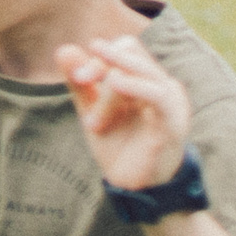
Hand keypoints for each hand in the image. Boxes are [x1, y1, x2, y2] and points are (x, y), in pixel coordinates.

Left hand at [55, 35, 189, 189]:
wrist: (135, 187)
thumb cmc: (118, 144)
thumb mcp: (92, 110)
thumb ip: (80, 83)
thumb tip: (63, 49)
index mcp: (145, 79)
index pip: (125, 48)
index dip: (99, 56)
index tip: (77, 77)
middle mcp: (161, 84)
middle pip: (132, 52)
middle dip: (101, 64)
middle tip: (80, 80)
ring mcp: (170, 101)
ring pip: (141, 72)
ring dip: (110, 89)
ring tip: (92, 120)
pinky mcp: (172, 121)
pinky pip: (158, 95)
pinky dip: (136, 85)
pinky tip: (115, 82)